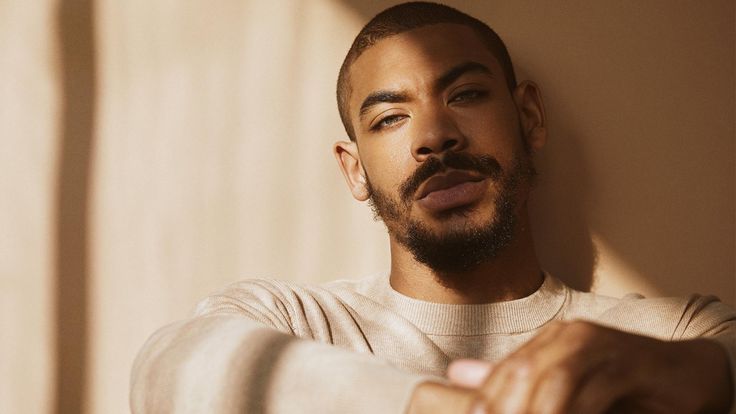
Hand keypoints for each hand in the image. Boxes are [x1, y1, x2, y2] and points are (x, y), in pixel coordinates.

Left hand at [445, 320, 732, 413]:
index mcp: (550, 340)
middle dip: (505, 408)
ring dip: (537, 413)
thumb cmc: (622, 383)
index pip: (505, 372)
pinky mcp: (628, 362)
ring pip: (554, 381)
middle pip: (522, 373)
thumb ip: (517, 380)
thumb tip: (459, 374)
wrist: (685, 374)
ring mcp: (599, 345)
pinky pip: (593, 391)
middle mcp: (569, 335)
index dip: (488, 402)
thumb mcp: (566, 384)